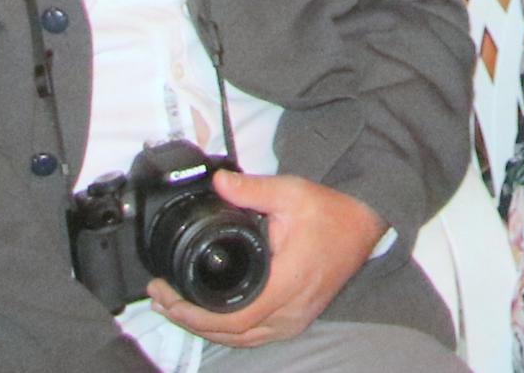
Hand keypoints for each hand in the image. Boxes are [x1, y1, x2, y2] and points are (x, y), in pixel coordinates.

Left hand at [149, 169, 381, 346]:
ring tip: (174, 308)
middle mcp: (291, 310)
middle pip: (230, 335)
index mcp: (287, 283)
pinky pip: (254, 336)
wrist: (363, 226)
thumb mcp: (291, 192)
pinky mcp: (295, 321)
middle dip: (189, 320)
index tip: (166, 294)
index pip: (232, 318)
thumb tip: (216, 184)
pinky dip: (227, 331)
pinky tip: (207, 317)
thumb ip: (251, 190)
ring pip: (241, 340)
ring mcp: (294, 320)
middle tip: (160, 299)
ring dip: (205, 329)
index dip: (193, 313)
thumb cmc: (329, 211)